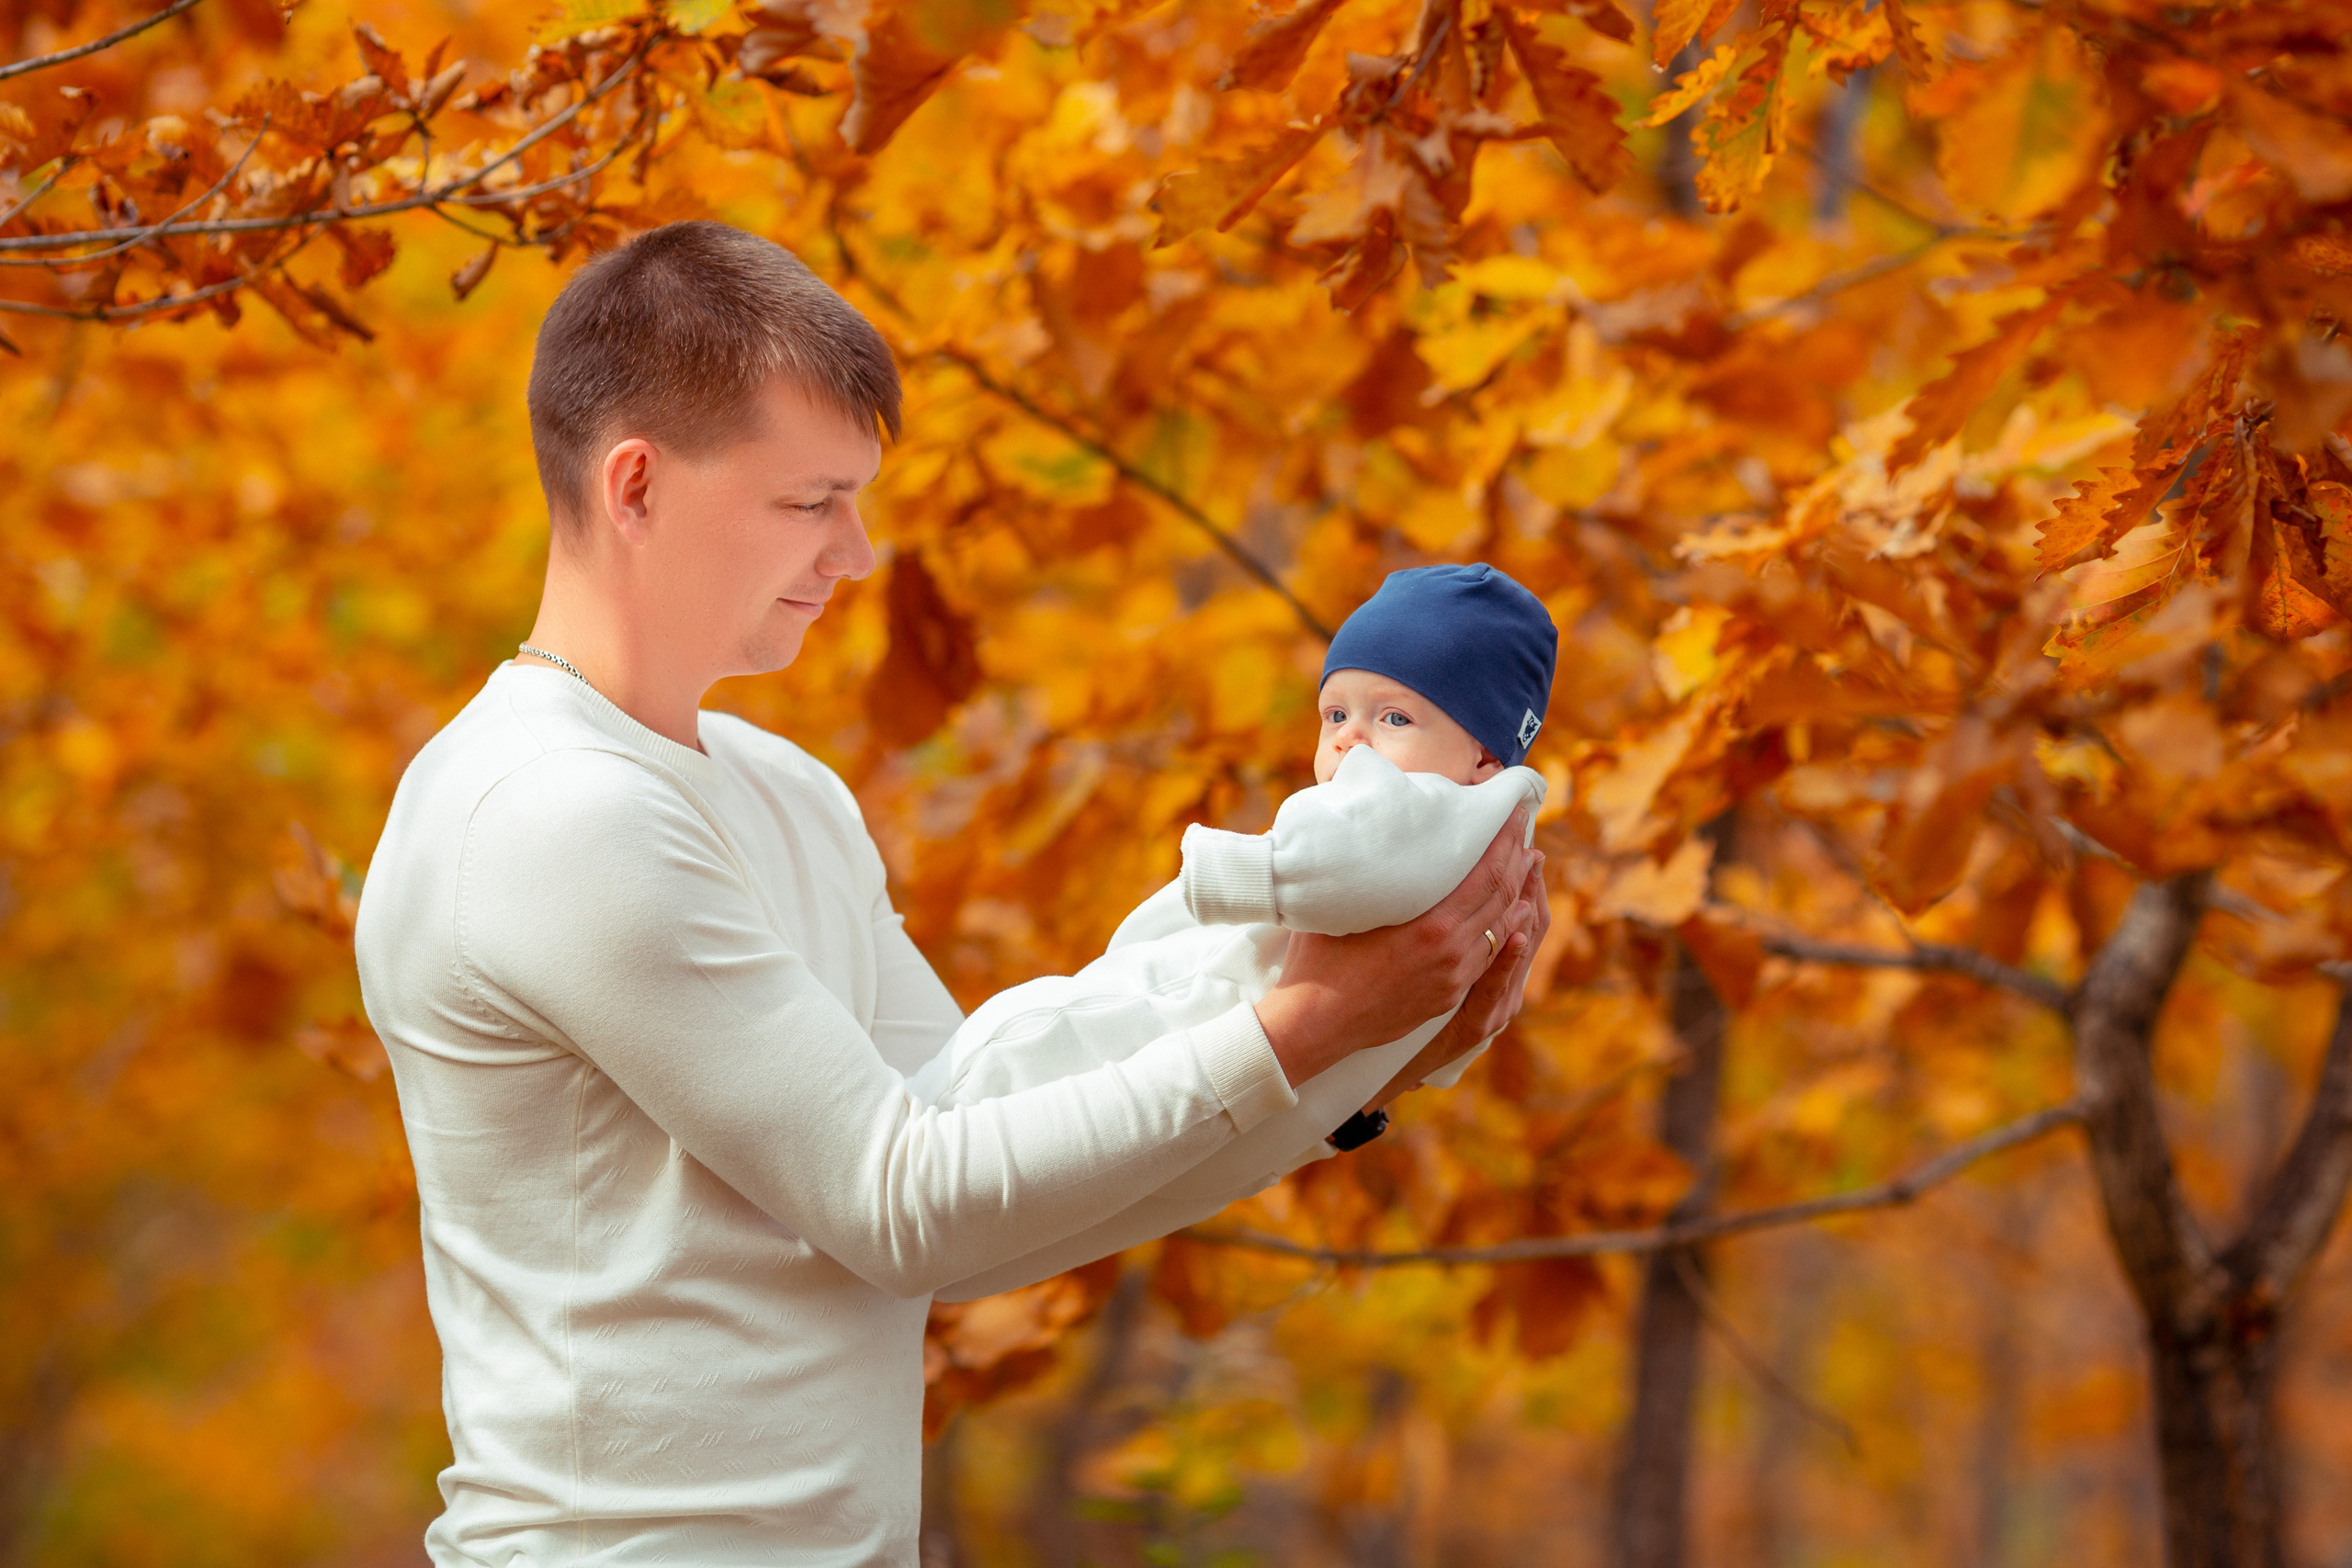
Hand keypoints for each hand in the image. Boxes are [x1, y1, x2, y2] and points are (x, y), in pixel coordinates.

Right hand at [1254, 807, 1538, 1086]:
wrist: (1315, 1024)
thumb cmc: (1317, 958)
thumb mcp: (1343, 903)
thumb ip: (1368, 869)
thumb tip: (1366, 825)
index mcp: (1431, 926)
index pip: (1486, 874)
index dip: (1506, 841)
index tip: (1516, 811)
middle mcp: (1452, 952)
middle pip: (1502, 897)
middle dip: (1517, 860)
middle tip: (1523, 831)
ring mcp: (1453, 978)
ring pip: (1501, 929)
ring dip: (1517, 894)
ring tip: (1523, 866)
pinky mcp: (1448, 996)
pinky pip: (1487, 957)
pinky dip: (1504, 929)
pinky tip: (1507, 915)